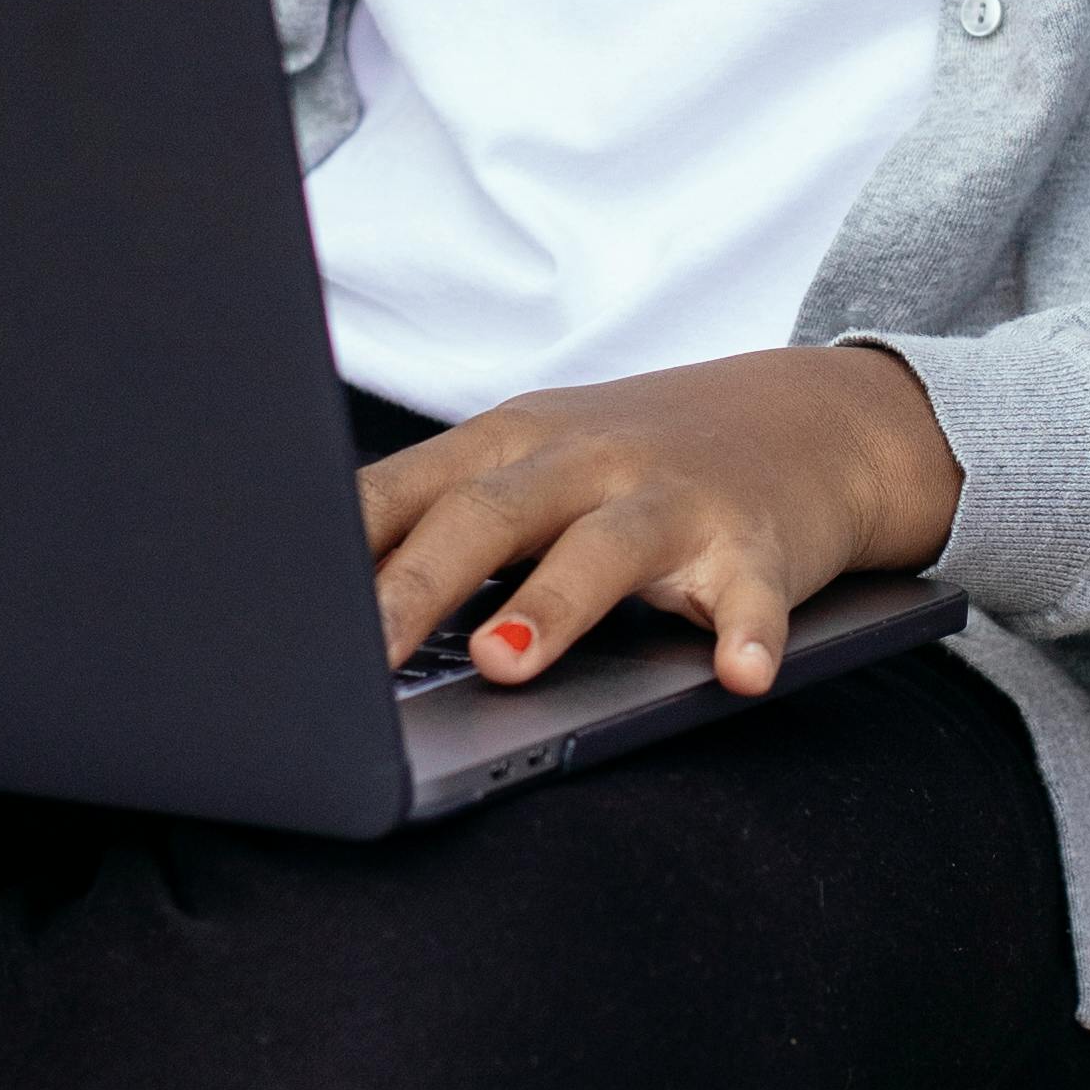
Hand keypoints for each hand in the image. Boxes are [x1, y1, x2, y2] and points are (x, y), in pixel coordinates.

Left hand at [360, 346, 965, 705]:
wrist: (813, 417)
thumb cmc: (635, 456)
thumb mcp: (531, 463)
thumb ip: (438, 519)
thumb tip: (311, 607)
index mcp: (509, 443)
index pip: (404, 490)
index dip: (339, 550)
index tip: (277, 608)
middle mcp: (583, 460)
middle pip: (488, 515)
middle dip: (421, 583)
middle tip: (366, 653)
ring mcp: (672, 497)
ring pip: (605, 548)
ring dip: (554, 604)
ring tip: (507, 661)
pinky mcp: (758, 542)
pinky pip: (752, 593)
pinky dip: (747, 632)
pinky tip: (737, 672)